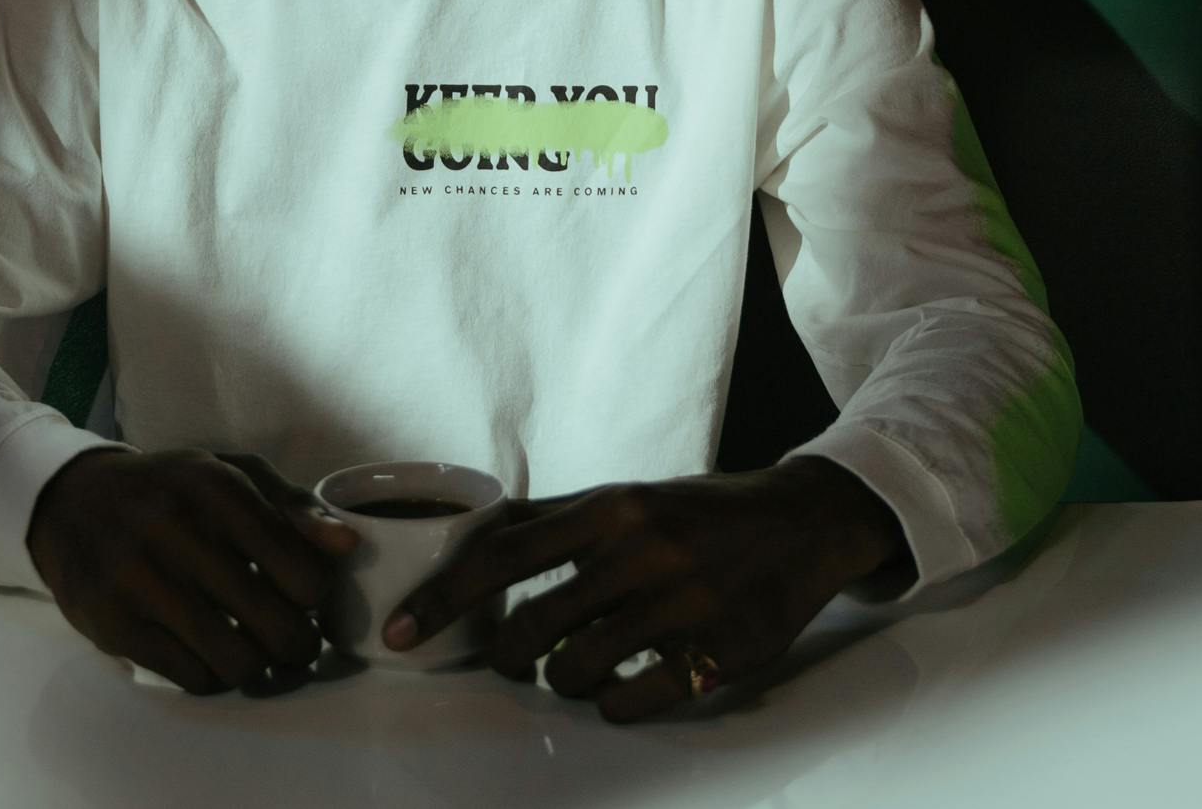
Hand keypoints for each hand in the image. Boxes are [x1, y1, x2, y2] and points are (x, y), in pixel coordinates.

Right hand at [24, 447, 358, 694]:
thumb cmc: (169, 491)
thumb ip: (293, 508)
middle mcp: (179, 532)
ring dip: (258, 666)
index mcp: (219, 490)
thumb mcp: (230, 475)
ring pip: (237, 662)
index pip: (304, 574)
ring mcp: (141, 582)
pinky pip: (192, 677)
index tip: (303, 595)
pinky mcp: (114, 625)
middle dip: (298, 645)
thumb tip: (347, 546)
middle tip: (293, 641)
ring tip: (254, 651)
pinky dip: (212, 675)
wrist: (71, 501)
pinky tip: (208, 652)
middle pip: (277, 627)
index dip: (316, 596)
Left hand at [383, 460, 908, 722]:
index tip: (401, 630)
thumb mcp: (626, 496)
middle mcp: (642, 552)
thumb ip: (551, 519)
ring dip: (561, 681)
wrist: (801, 523)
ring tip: (575, 668)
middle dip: (507, 655)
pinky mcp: (720, 651)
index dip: (441, 597)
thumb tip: (469, 537)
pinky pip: (634, 702)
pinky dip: (612, 705)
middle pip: (531, 627)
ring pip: (576, 671)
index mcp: (609, 508)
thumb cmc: (699, 512)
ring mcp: (683, 603)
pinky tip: (621, 688)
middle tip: (513, 657)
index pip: (500, 554)